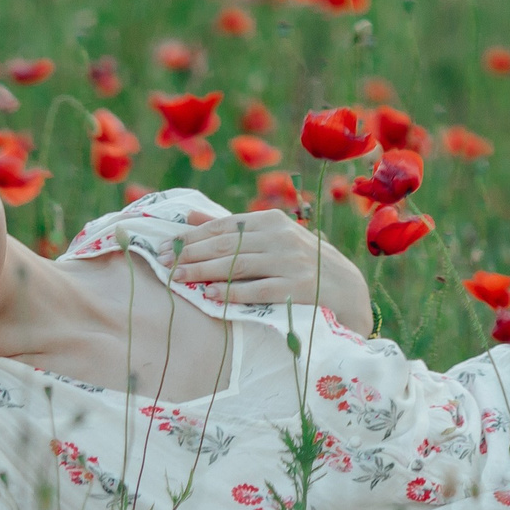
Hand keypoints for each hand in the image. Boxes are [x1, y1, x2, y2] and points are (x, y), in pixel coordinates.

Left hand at [170, 209, 372, 328]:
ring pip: (237, 265)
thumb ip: (231, 228)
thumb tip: (189, 215)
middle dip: (191, 254)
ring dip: (203, 272)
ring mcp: (290, 262)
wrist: (346, 290)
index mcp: (271, 221)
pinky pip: (257, 290)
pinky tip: (210, 294)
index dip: (191, 236)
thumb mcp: (271, 238)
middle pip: (226, 245)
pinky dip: (231, 292)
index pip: (223, 226)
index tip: (165, 247)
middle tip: (163, 263)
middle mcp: (281, 237)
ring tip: (178, 278)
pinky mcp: (297, 288)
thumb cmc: (300, 262)